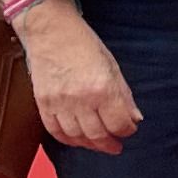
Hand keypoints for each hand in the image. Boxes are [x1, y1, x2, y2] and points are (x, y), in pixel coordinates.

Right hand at [21, 5, 141, 153]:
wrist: (51, 31)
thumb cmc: (84, 44)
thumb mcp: (112, 66)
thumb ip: (124, 96)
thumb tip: (134, 118)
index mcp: (103, 89)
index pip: (119, 124)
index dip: (127, 130)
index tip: (129, 129)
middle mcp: (81, 99)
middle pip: (98, 135)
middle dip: (109, 144)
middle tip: (115, 146)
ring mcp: (59, 103)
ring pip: (76, 136)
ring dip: (89, 144)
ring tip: (98, 143)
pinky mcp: (43, 103)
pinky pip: (54, 130)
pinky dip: (67, 139)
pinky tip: (77, 139)